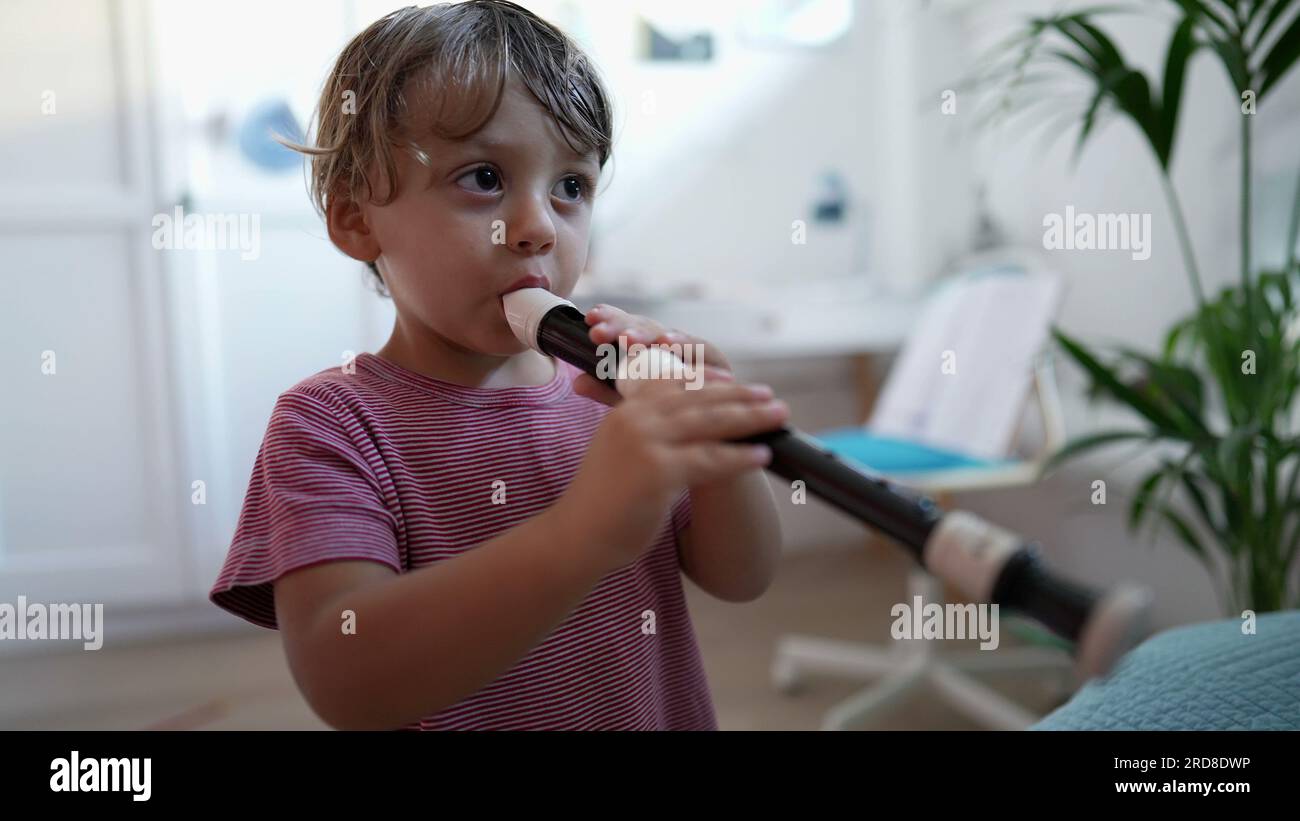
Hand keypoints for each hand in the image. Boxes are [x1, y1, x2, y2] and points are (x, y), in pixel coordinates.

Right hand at [557, 377, 789, 572]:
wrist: (577, 537)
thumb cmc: (601, 502)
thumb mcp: (620, 453)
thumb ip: (645, 432)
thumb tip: (683, 424)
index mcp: (626, 412)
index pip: (673, 385)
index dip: (708, 381)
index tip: (736, 380)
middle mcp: (635, 420)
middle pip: (697, 399)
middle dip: (737, 395)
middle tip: (768, 394)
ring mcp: (646, 443)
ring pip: (709, 423)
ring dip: (749, 418)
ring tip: (777, 415)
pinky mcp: (658, 472)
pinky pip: (710, 460)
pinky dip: (739, 457)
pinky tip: (761, 456)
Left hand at [573, 303, 736, 406]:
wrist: (716, 441)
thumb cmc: (671, 416)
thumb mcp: (635, 402)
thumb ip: (607, 391)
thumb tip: (576, 382)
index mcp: (649, 349)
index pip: (627, 328)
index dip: (610, 320)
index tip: (589, 319)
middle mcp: (671, 345)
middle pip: (645, 326)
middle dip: (621, 325)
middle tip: (599, 331)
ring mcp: (694, 352)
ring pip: (671, 335)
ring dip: (648, 335)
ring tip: (627, 339)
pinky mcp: (717, 364)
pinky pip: (702, 351)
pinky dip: (685, 346)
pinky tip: (668, 345)